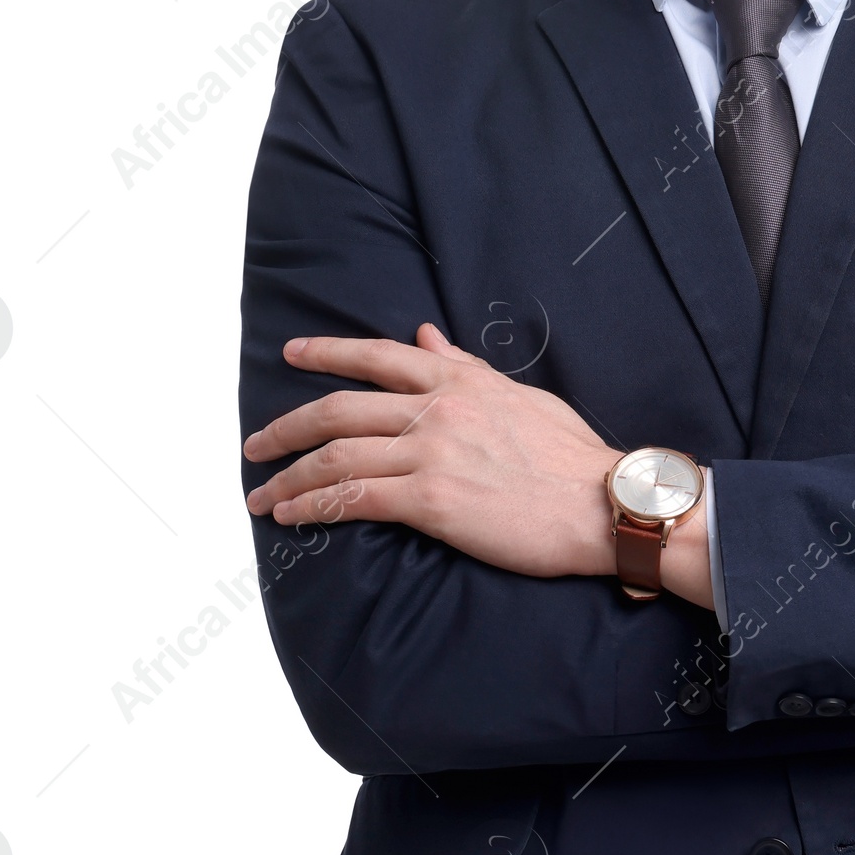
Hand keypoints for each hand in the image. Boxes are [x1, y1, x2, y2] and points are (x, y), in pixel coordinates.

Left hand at [244, 324, 625, 578]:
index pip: (378, 356)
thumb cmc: (569, 454)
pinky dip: (315, 507)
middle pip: (340, 408)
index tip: (293, 353)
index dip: (328, 351)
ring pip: (337, 456)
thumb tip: (426, 338)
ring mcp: (431, 452)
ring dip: (290, 477)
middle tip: (255, 445)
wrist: (598, 502)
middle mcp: (437, 408)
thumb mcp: (518, 395)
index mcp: (458, 380)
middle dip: (287, 428)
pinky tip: (294, 517)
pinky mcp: (431, 500)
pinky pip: (354, 499)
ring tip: (263, 495)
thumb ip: (465, 367)